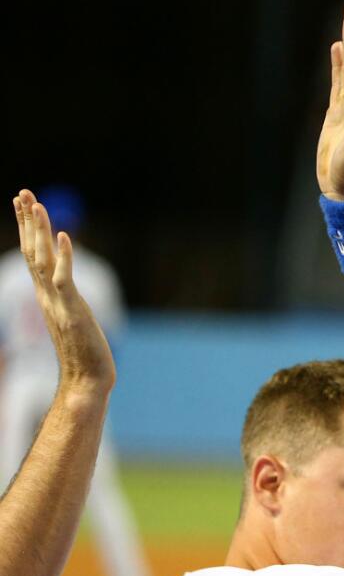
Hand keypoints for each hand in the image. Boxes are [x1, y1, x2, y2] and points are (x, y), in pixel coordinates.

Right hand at [13, 190, 115, 394]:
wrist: (87, 382)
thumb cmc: (84, 357)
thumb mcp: (73, 322)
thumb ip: (67, 306)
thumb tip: (65, 293)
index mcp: (47, 296)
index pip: (34, 256)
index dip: (29, 230)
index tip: (26, 204)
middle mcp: (48, 296)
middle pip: (33, 252)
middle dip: (29, 222)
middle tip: (23, 193)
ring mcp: (58, 303)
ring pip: (43, 260)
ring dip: (40, 232)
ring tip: (37, 205)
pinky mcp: (71, 311)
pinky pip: (64, 279)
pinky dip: (64, 257)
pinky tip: (65, 236)